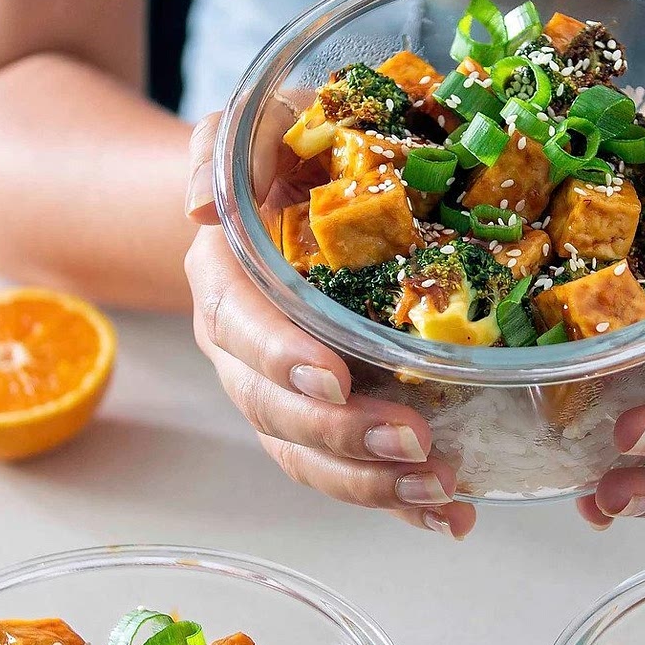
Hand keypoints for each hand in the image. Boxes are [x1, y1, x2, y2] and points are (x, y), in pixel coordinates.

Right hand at [183, 105, 476, 538]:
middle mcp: (245, 350)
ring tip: (443, 491)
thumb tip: (198, 204)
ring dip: (373, 483)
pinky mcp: (324, 417)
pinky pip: (346, 470)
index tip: (332, 375)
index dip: (281, 356)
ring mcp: (281, 392)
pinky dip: (394, 499)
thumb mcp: (256, 129)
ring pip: (309, 456)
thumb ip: (225, 149)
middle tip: (415, 441)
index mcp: (228, 281)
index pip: (241, 326)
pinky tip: (446, 516)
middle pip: (276, 409)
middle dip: (343, 434)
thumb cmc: (283, 161)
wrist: (283, 203)